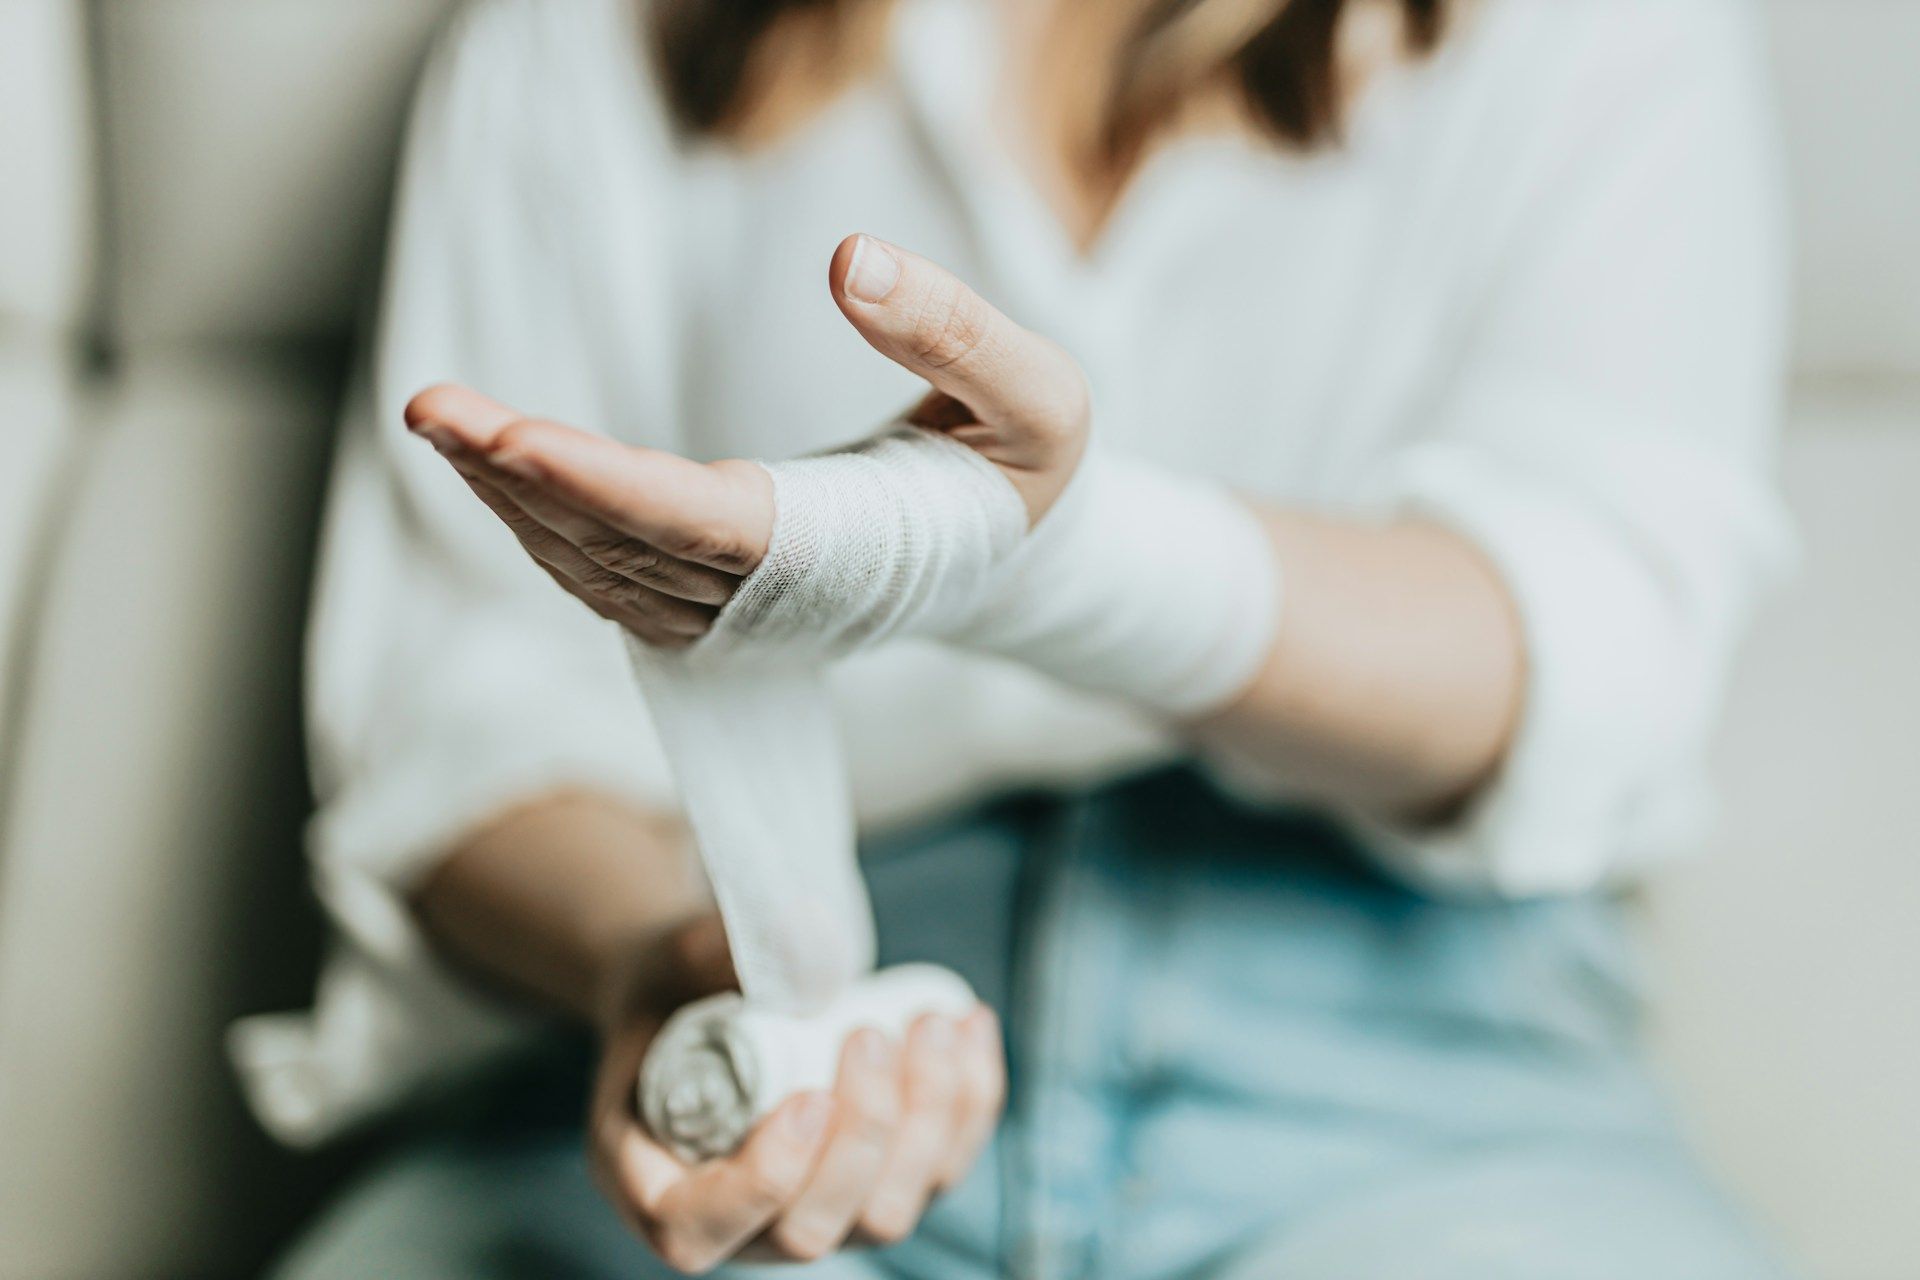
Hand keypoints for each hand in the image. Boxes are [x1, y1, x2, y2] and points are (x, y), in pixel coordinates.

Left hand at [404, 233, 1089, 647]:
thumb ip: (955, 331)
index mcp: (835, 551)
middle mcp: (766, 598)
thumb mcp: (1036, 396)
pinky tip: (493, 465)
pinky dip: (541, 521)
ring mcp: (730, 612)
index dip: (604, 485)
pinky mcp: (708, 601)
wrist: (1017, 560)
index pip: (699, 524)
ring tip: (441, 420)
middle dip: (517, 474)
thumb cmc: (1024, 474)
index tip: (513, 437)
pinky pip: (606, 571)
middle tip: (432, 406)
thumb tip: (849, 259)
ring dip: (511, 496)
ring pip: (597, 565)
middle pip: (619, 543)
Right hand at [590, 918, 1006, 1272]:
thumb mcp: (681, 958)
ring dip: (926, 1123)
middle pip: (811, 1230)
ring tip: (931, 1023)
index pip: (698, 1230)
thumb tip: (810, 927)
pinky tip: (970, 1026)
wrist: (712, 991)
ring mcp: (817, 1213)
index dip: (764, 1181)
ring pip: (887, 1214)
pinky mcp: (880, 1186)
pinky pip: (938, 1173)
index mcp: (657, 1184)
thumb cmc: (678, 985)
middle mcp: (739, 1223)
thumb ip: (725, 951)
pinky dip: (968, 1105)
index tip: (808, 1098)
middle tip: (870, 1037)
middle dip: (862, 1135)